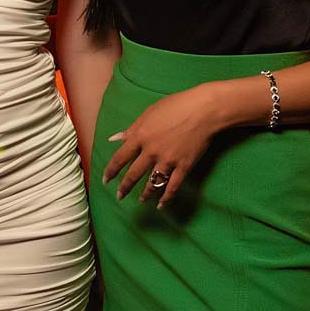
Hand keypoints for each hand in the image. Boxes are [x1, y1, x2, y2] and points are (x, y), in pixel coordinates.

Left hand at [100, 86, 228, 207]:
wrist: (204, 110)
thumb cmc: (176, 106)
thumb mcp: (149, 113)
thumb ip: (132, 128)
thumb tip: (115, 139)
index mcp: (140, 136)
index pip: (120, 158)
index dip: (111, 171)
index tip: (105, 180)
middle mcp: (151, 151)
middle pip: (133, 174)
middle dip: (125, 187)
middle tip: (119, 196)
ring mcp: (168, 160)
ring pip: (152, 183)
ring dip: (145, 194)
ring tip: (141, 200)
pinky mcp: (184, 166)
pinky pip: (173, 186)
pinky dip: (166, 197)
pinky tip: (161, 204)